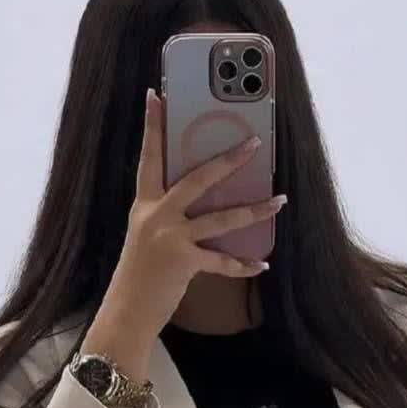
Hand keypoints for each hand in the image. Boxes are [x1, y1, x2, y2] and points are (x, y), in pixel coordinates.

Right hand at [103, 88, 286, 342]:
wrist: (126, 312)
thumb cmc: (138, 276)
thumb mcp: (146, 237)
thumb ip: (167, 216)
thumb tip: (203, 203)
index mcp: (145, 204)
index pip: (149, 157)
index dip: (152, 126)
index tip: (156, 95)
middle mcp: (156, 215)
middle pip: (198, 178)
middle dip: (229, 160)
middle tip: (254, 143)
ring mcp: (170, 237)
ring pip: (221, 217)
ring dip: (255, 209)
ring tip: (280, 201)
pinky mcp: (183, 262)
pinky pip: (222, 261)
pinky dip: (243, 264)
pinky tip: (261, 264)